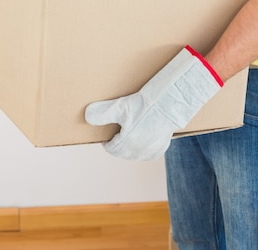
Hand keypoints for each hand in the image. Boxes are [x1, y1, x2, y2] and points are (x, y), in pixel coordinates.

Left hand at [84, 45, 222, 160]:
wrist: (170, 104)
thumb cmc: (145, 106)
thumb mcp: (120, 107)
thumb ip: (102, 113)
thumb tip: (87, 116)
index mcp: (124, 145)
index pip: (111, 148)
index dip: (108, 138)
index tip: (109, 129)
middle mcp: (137, 152)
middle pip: (123, 151)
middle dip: (120, 142)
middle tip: (121, 127)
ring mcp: (150, 151)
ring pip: (135, 153)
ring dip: (132, 145)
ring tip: (133, 131)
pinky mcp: (161, 148)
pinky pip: (149, 152)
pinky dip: (145, 146)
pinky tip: (146, 135)